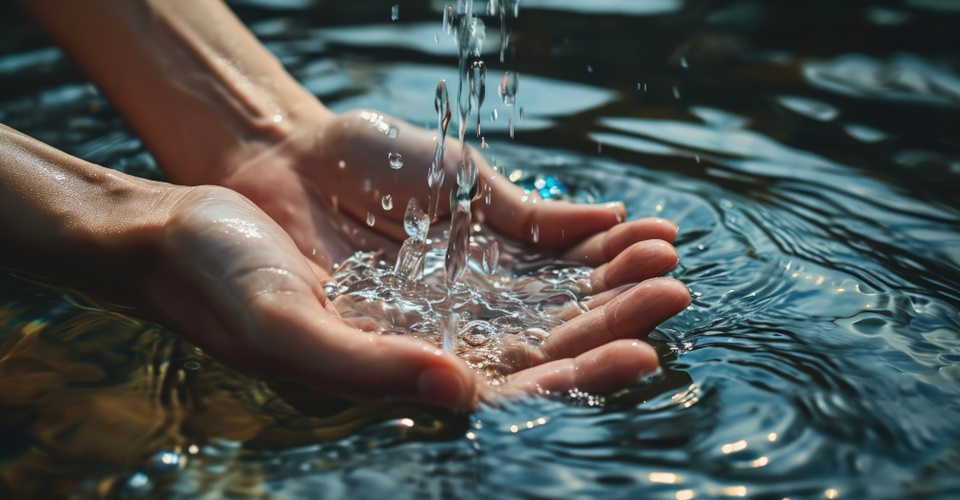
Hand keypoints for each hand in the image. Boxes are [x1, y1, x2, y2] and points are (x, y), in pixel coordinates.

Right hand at [182, 109, 689, 405]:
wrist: (205, 206)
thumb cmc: (224, 279)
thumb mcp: (285, 327)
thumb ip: (368, 368)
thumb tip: (463, 394)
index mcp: (406, 377)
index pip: (510, 391)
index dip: (577, 377)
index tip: (640, 355)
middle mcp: (436, 337)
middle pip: (544, 338)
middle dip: (610, 318)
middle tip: (672, 291)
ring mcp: (446, 286)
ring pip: (544, 288)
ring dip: (604, 272)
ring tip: (664, 248)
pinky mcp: (446, 239)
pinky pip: (522, 238)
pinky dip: (572, 229)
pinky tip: (617, 218)